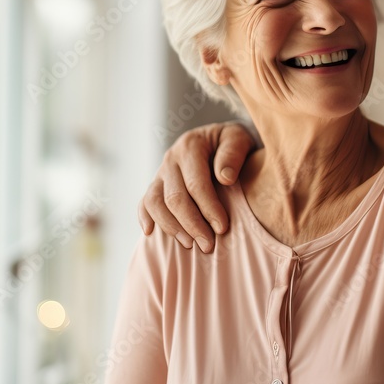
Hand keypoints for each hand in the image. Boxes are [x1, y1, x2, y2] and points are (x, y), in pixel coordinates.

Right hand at [139, 122, 254, 252]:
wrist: (220, 138)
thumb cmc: (233, 143)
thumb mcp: (239, 138)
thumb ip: (233, 153)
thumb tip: (225, 178)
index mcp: (191, 146)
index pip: (196, 183)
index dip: (208, 208)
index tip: (222, 228)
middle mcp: (171, 158)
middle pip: (174, 197)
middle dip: (191, 224)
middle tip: (208, 246)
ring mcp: (161, 172)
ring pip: (155, 202)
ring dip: (171, 226)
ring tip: (189, 244)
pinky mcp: (157, 184)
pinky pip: (144, 202)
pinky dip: (144, 217)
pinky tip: (151, 233)